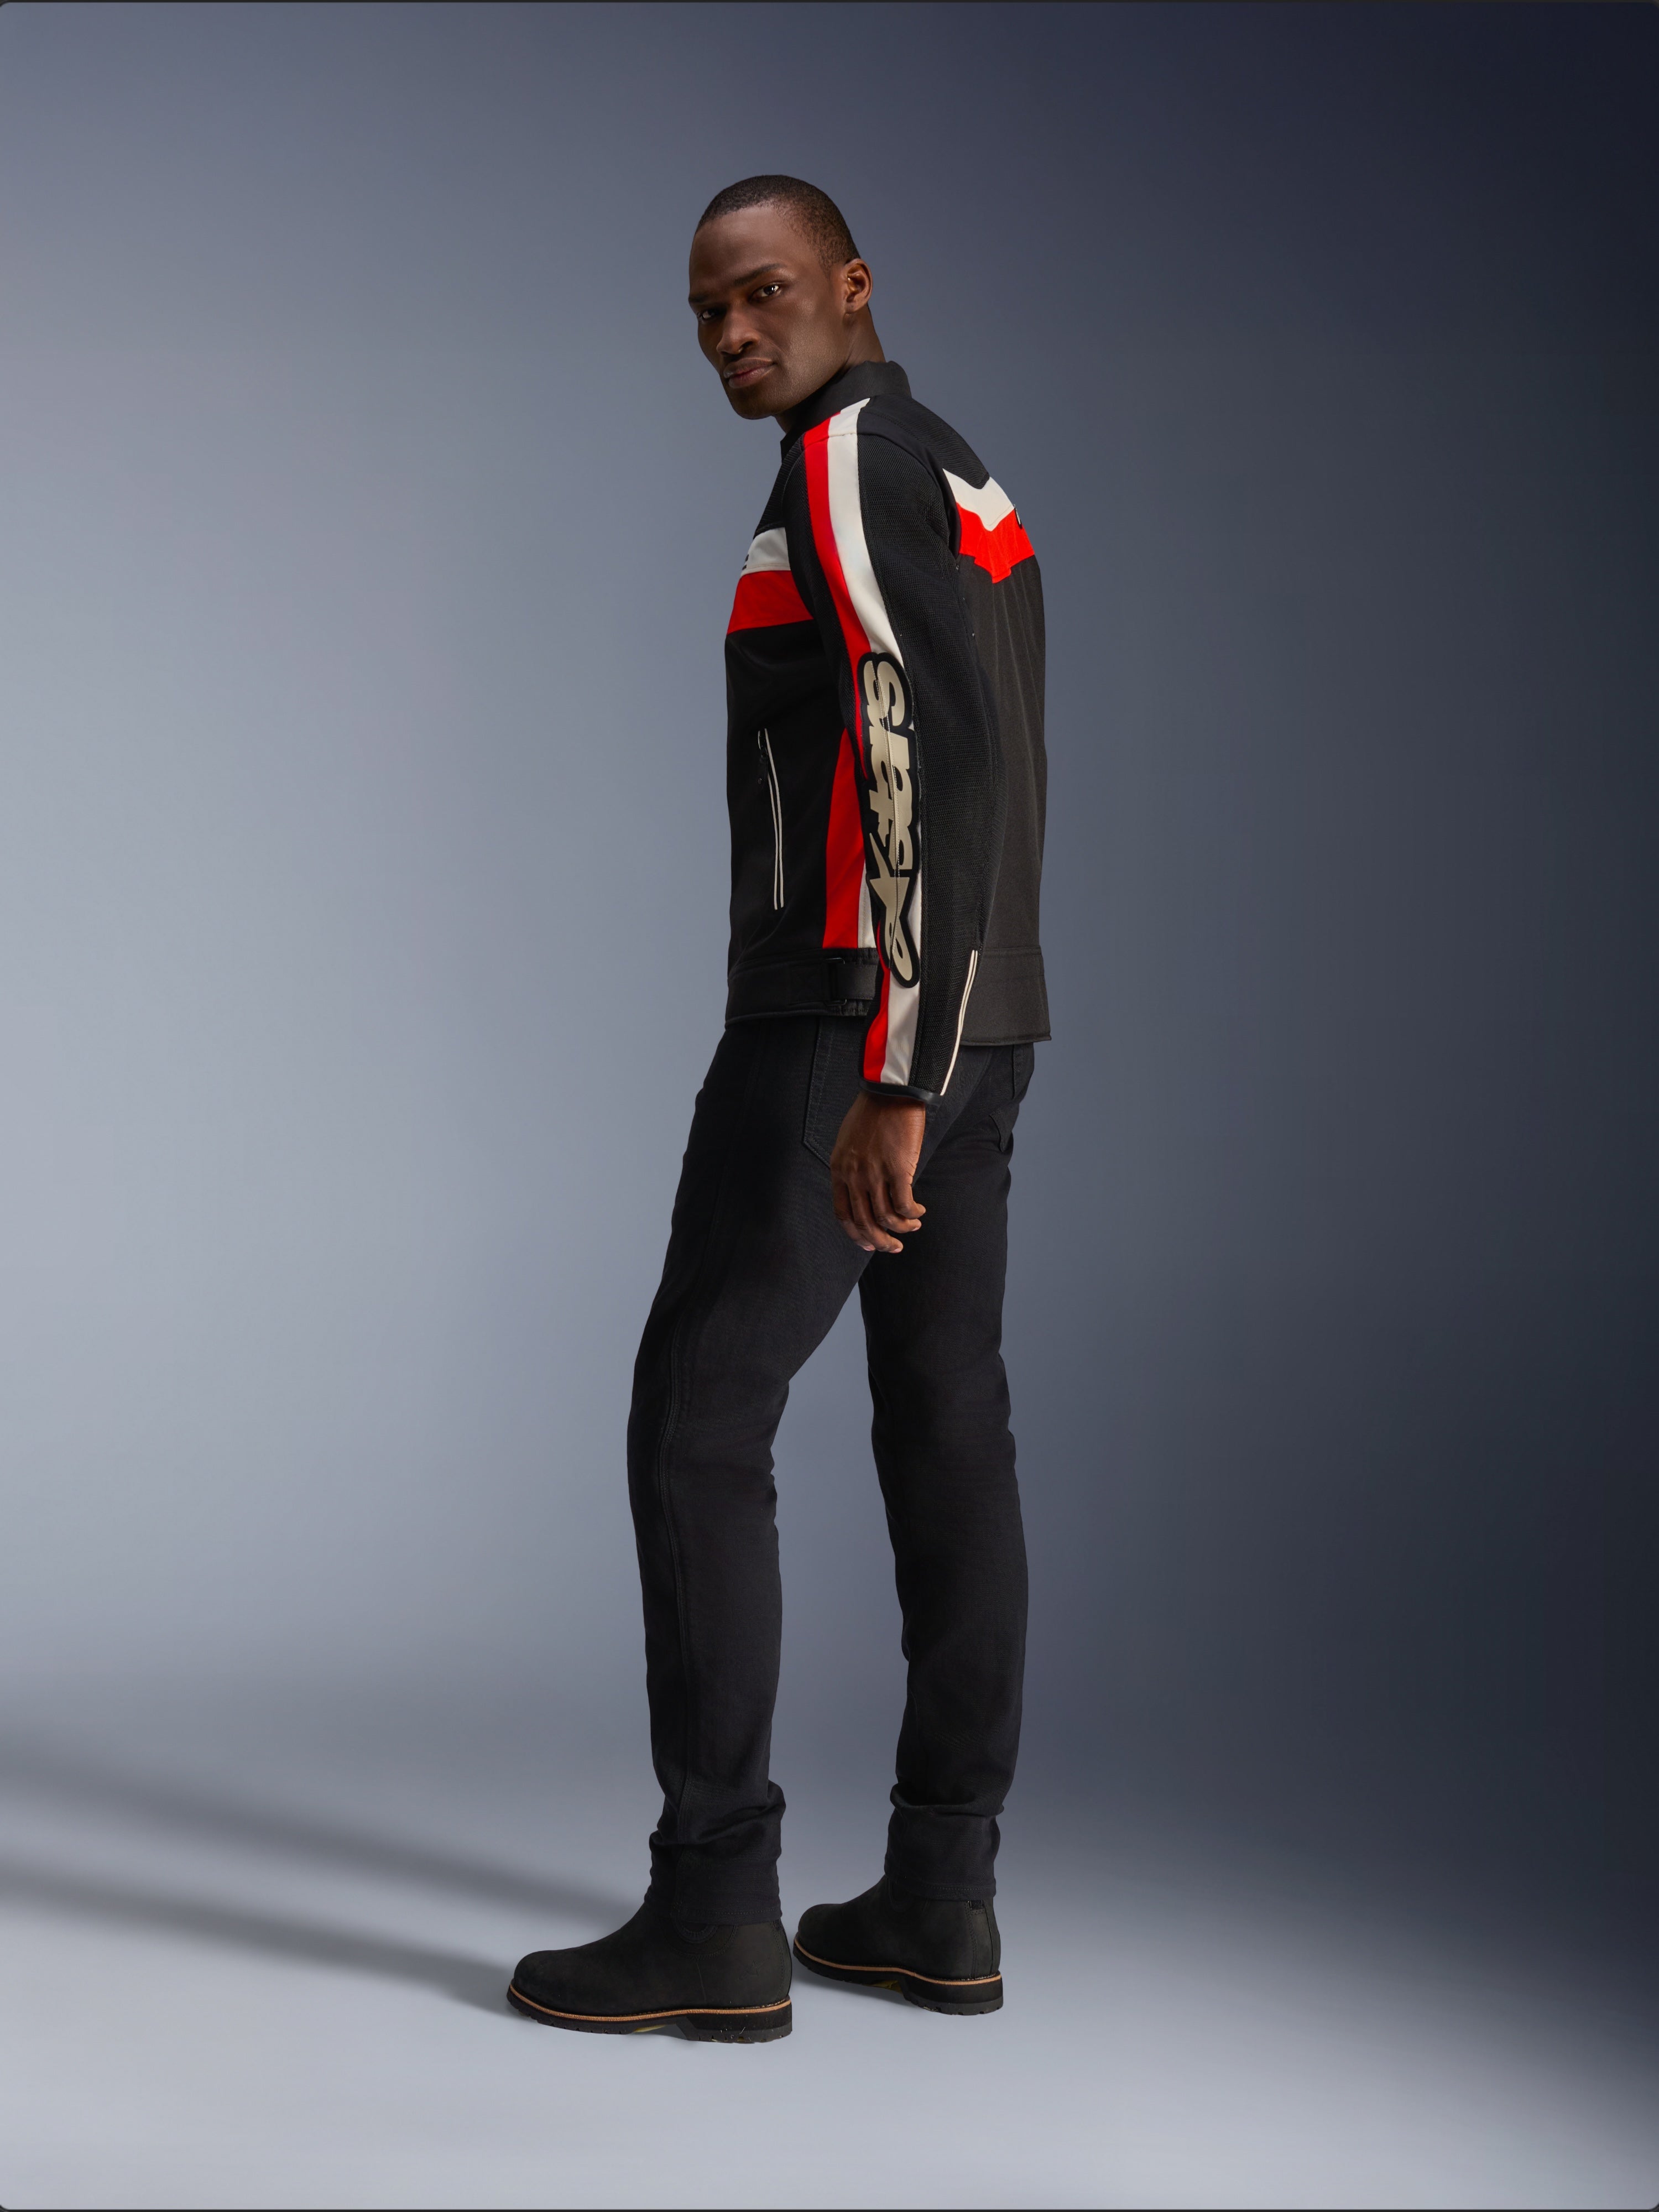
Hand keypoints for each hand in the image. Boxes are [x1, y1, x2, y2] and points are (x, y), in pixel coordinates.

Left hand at [830, 1092, 925, 1253]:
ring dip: (902, 1229)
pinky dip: (912, 1214)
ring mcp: (875, 1174)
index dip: (856, 1235)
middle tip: (894, 1247)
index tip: (869, 1244)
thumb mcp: (849, 1142)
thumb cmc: (872, 1113)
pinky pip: (904, 1205)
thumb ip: (852, 1167)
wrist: (890, 1092)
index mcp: (839, 1169)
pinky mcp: (898, 1169)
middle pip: (865, 1223)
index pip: (843, 1214)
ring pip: (886, 1218)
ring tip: (913, 1227)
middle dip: (881, 1242)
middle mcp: (854, 1175)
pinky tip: (919, 1212)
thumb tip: (864, 1191)